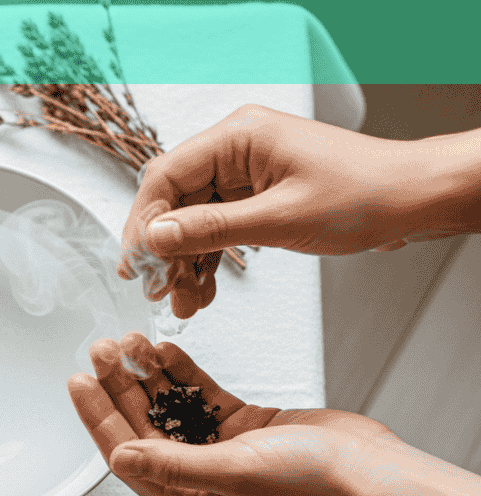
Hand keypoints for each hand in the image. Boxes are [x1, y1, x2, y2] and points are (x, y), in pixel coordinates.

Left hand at [66, 333, 398, 495]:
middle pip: (142, 426)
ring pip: (170, 406)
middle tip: (100, 349)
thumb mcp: (232, 470)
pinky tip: (163, 351)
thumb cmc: (312, 485)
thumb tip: (119, 458)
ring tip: (126, 342)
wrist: (372, 473)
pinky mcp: (243, 427)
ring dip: (148, 376)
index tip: (76, 382)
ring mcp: (220, 450)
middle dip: (119, 387)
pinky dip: (183, 372)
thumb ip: (171, 463)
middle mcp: (199, 478)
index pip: (126, 455)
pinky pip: (201, 395)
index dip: (97, 417)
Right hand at [118, 105, 480, 318]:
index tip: (136, 264)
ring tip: (184, 302)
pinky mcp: (257, 195)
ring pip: (193, 220)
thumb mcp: (279, 219)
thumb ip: (210, 228)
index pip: (165, 177)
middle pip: (175, 201)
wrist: (415, 199)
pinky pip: (216, 228)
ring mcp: (246, 173)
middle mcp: (237, 149)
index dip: (143, 223)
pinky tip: (203, 291)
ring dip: (185, 263)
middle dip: (164, 251)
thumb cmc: (365, 195)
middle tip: (158, 290)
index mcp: (238, 136)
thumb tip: (155, 236)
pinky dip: (207, 261)